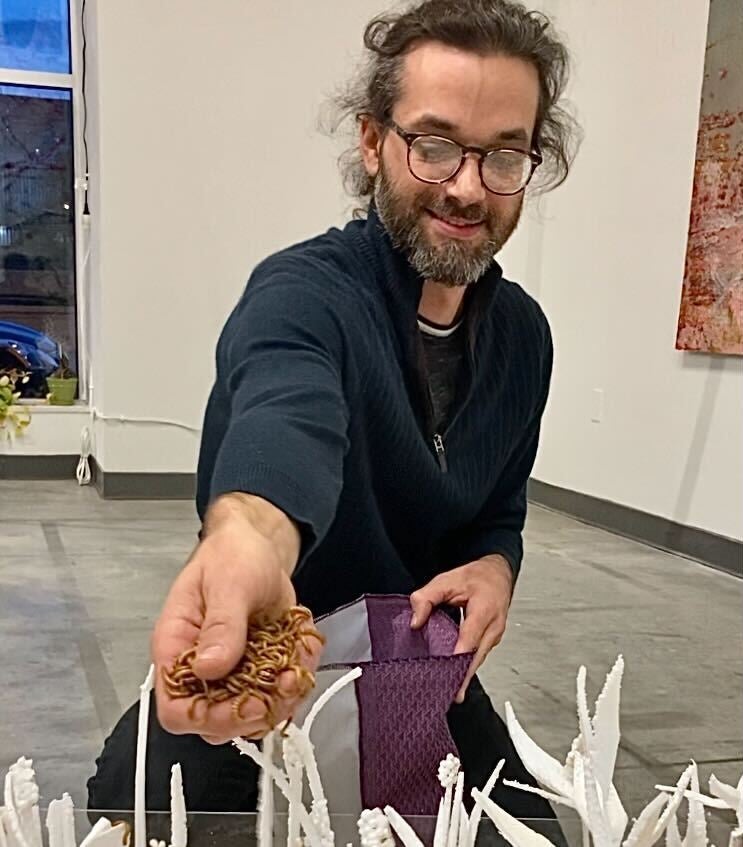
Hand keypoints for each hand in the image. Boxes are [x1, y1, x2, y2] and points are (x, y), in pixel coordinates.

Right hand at [152, 495, 322, 743]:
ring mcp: (230, 672)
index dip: (206, 717)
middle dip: (252, 714)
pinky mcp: (258, 669)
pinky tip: (304, 651)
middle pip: (214, 723)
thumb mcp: (228, 583)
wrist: (258, 545)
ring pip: (250, 714)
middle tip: (281, 686)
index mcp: (177, 647)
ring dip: (280, 700)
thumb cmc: (232, 556)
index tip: (242, 704)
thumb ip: (220, 625)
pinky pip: (276, 693)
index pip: (175, 709)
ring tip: (297, 670)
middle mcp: (200, 667)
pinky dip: (297, 679)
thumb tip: (209, 668)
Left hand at [409, 555, 513, 703]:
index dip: (458, 658)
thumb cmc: (477, 577)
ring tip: (448, 691)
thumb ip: (426, 597)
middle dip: (462, 677)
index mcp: (484, 610)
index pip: (470, 639)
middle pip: (476, 657)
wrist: (498, 574)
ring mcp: (494, 636)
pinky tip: (454, 675)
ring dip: (463, 674)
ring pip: (477, 660)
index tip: (449, 673)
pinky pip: (477, 656)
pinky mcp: (490, 641)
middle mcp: (493, 627)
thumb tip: (415, 621)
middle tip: (448, 696)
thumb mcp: (447, 580)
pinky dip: (466, 666)